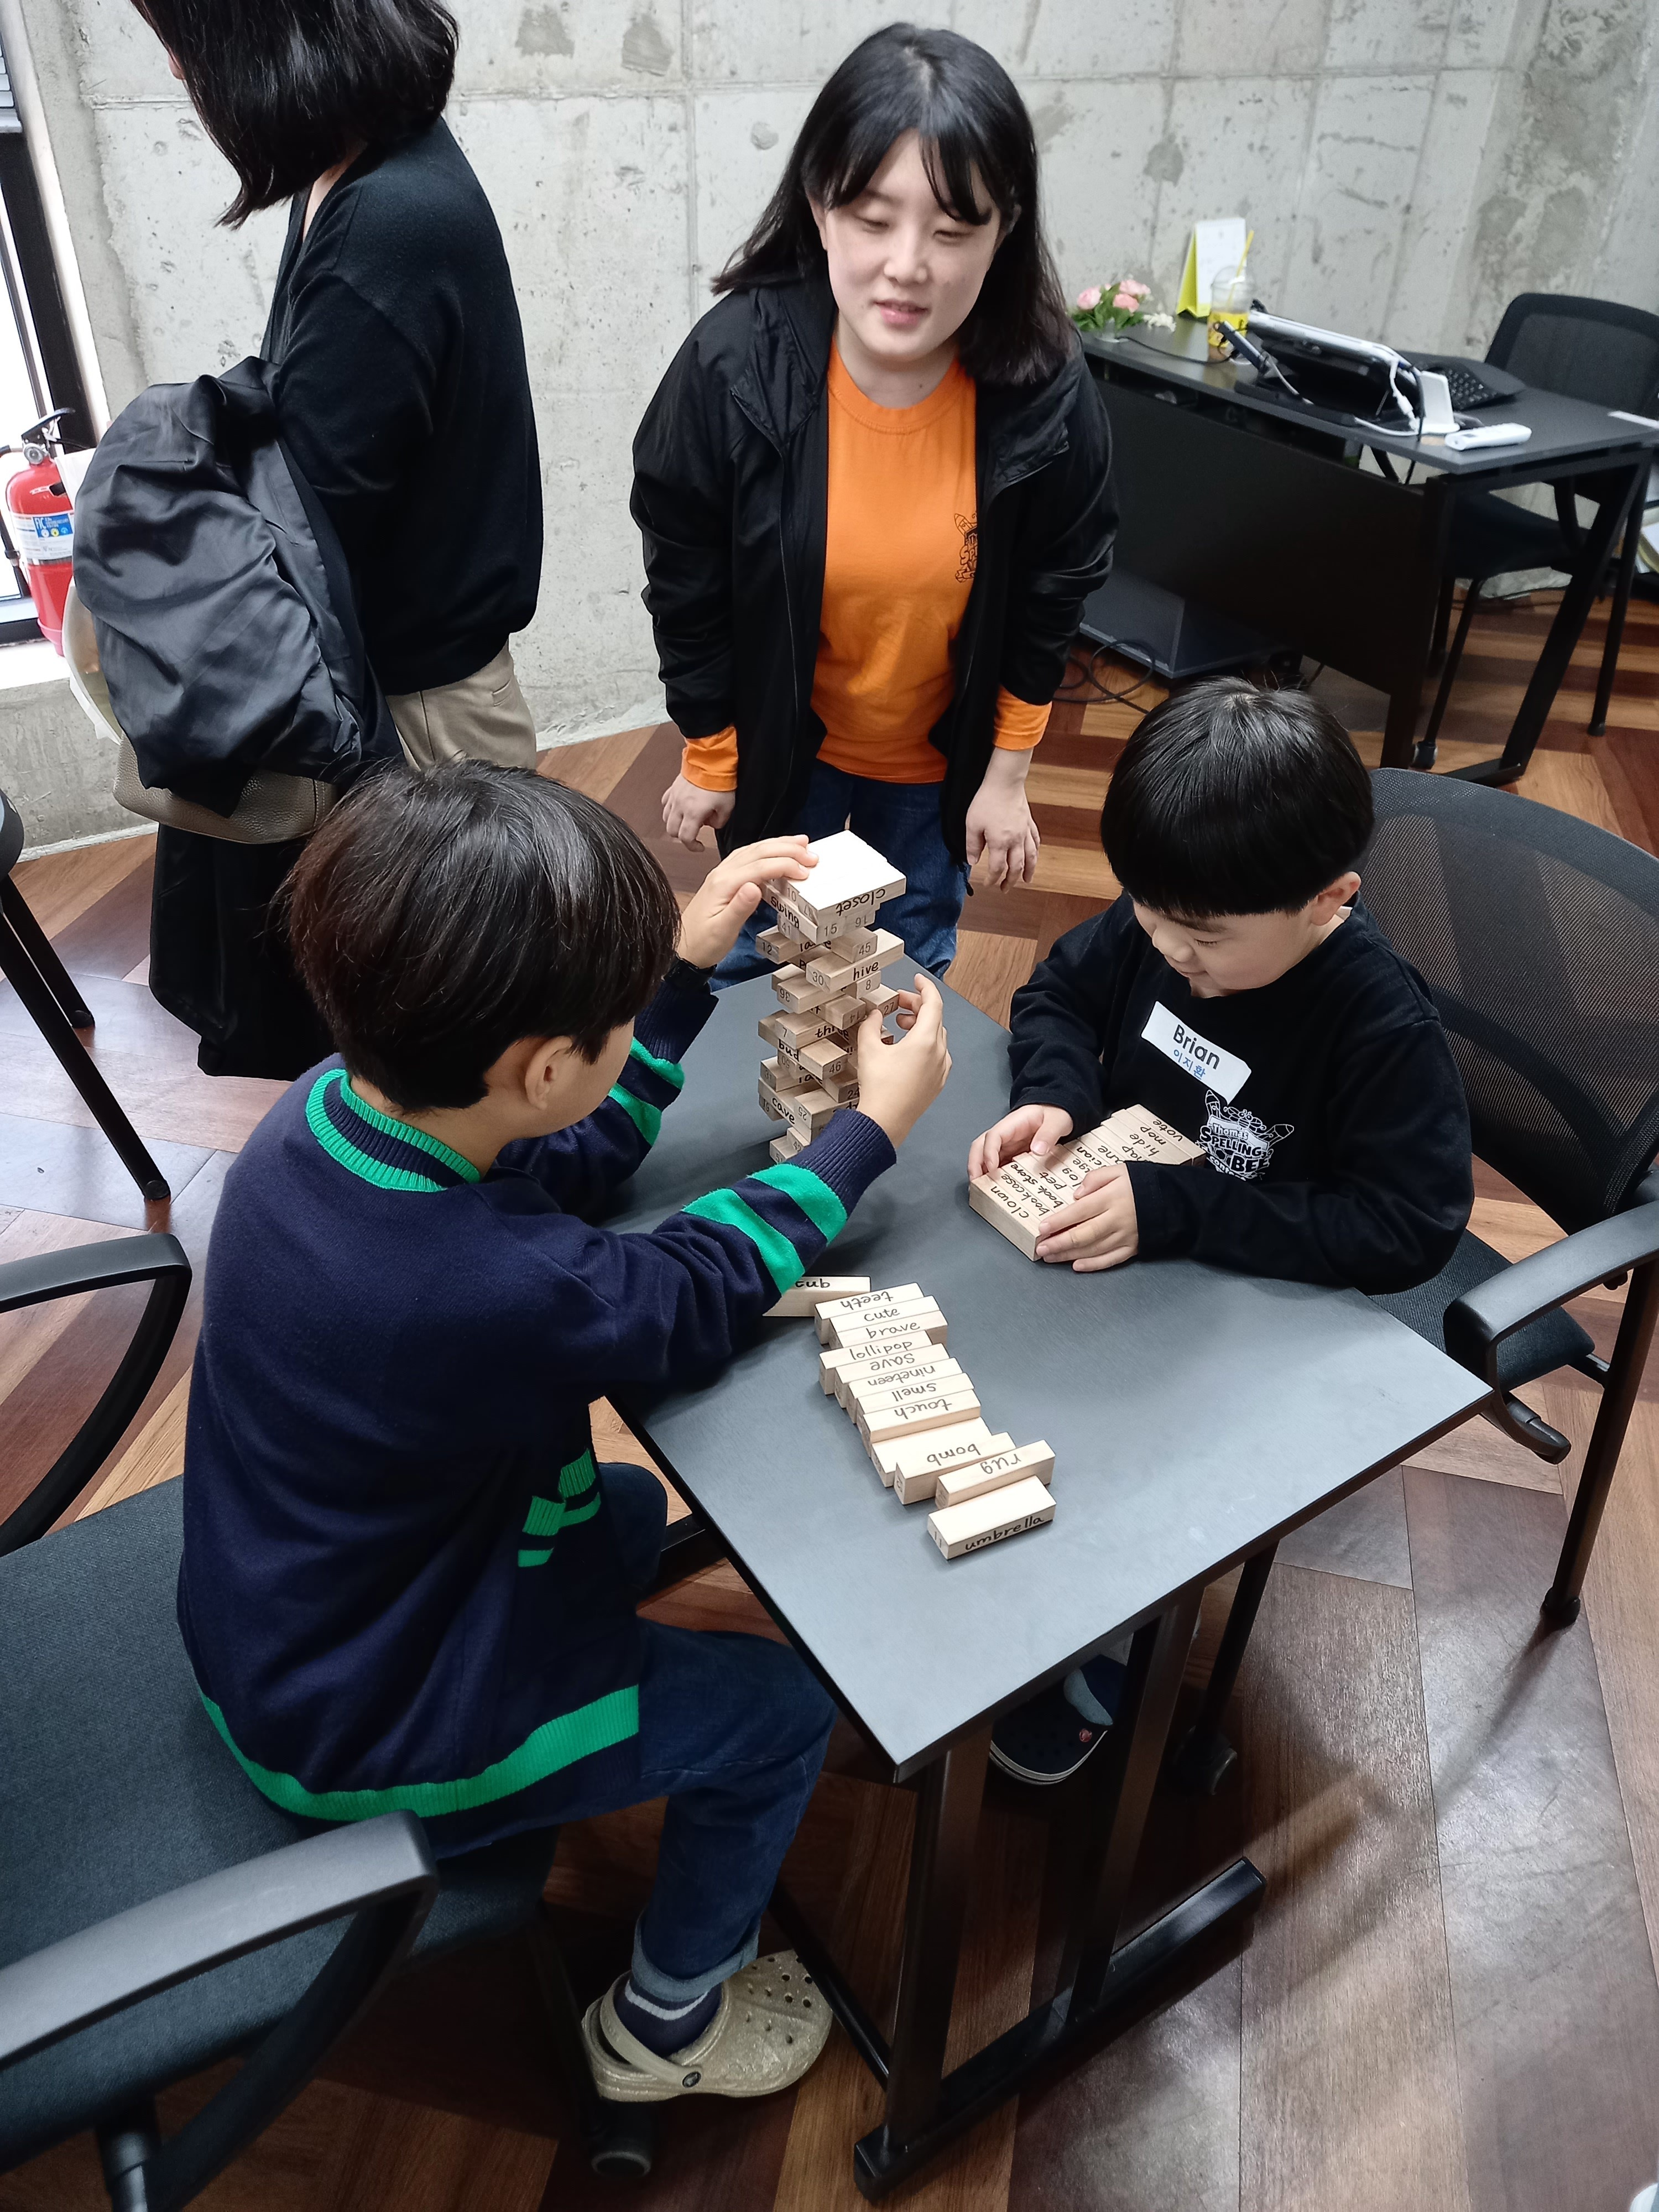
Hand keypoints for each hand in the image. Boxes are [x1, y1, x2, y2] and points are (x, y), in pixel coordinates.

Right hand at [662, 774, 734, 851]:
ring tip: (687, 820)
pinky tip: (679, 808)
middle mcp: (680, 806)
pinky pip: (666, 803)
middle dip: (682, 836)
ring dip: (675, 824)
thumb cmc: (720, 781)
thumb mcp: (727, 807)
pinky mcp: (673, 788)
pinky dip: (671, 810)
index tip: (699, 847)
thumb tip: (713, 824)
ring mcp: (674, 797)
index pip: (685, 838)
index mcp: (693, 813)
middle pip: (672, 831)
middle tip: (694, 833)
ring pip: (666, 818)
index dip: (692, 847)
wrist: (711, 760)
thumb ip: (720, 821)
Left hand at [676, 836, 813, 968]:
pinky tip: (775, 853)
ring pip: (753, 850)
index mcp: (724, 884)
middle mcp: (722, 873)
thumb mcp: (723, 931)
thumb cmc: (703, 944)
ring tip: (801, 843)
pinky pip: (747, 857)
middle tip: (812, 854)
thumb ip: (740, 908)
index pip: (760, 866)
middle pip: (758, 851)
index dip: (785, 865)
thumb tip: (756, 887)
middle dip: (787, 849)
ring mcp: (722, 874)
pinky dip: (765, 851)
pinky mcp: (724, 879)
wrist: (682, 949)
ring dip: (778, 845)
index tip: (806, 871)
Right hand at [854, 974, 950, 1146]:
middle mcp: (940, 1052)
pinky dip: (924, 1044)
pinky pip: (936, 1054)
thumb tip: (874, 1015)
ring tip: (899, 1025)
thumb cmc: (878, 1085)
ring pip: (936, 1036)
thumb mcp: (868, 1048)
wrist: (885, 1123)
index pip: (933, 1003)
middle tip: (897, 1004)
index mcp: (926, 1040)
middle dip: (916, 1006)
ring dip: (920, 1025)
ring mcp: (942, 1069)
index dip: (925, 987)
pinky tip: (906, 1049)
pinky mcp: (938, 1083)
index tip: (916, 979)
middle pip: (934, 1018)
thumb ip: (871, 1024)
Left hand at [965, 753, 1040, 889]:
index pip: (997, 868)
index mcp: (1000, 842)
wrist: (1004, 782)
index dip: (992, 879)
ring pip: (1031, 857)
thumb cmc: (987, 801)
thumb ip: (972, 845)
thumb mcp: (972, 824)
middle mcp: (1015, 840)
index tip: (987, 884)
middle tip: (1005, 889)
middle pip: (1016, 867)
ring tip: (1027, 880)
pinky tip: (1034, 856)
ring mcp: (1024, 832)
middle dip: (1011, 880)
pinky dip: (1035, 851)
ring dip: (1029, 871)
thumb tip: (973, 861)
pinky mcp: (1028, 823)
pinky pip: (1035, 841)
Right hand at [967, 1103, 1073, 1180]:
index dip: (989, 1152)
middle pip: (980, 1146)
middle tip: (976, 1182)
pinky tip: (994, 1188)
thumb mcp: (1058, 1121)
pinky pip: (997, 1165)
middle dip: (975, 1164)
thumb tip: (1038, 1150)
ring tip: (981, 1189)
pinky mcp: (1010, 1155)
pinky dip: (992, 1176)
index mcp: (1014, 1123)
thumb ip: (1049, 1134)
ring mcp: (1006, 1145)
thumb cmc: (1054, 1115)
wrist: (1056, 1114)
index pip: (994, 1135)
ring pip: (984, 1157)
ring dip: (980, 1172)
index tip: (992, 1168)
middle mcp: (1005, 1134)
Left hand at [1032, 1163, 1139, 1272]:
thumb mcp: (1120, 1170)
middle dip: (1059, 1243)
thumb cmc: (1144, 1183)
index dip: (1059, 1221)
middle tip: (1040, 1248)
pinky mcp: (1133, 1248)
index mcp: (1112, 1198)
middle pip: (1083, 1234)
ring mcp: (1126, 1236)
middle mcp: (1117, 1219)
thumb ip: (1095, 1178)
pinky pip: (1111, 1259)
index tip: (1043, 1228)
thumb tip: (1076, 1194)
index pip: (1080, 1211)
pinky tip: (1077, 1266)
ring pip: (1093, 1249)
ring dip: (1069, 1255)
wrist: (1175, 1200)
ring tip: (1050, 1257)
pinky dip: (1093, 1265)